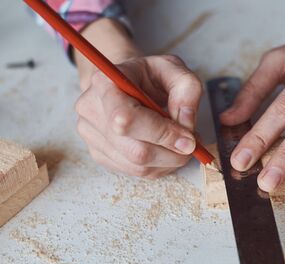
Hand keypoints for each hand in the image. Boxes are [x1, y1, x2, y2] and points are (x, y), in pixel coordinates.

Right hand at [75, 55, 201, 177]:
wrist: (125, 82)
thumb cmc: (149, 75)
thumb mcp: (175, 69)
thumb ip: (187, 90)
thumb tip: (186, 125)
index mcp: (105, 83)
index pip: (127, 119)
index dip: (162, 133)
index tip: (189, 138)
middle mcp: (90, 110)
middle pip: (136, 151)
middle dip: (172, 153)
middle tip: (192, 144)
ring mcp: (90, 135)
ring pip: (137, 167)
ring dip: (168, 162)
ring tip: (180, 144)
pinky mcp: (98, 153)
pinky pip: (134, 172)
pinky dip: (158, 166)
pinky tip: (165, 150)